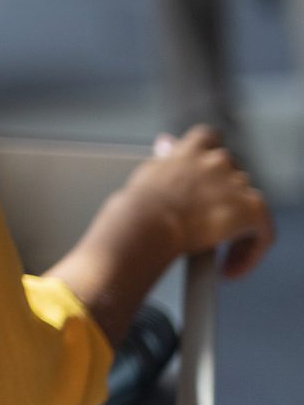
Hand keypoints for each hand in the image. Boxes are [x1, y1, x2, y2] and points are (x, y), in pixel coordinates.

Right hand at [125, 126, 275, 279]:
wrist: (147, 223)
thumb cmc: (140, 204)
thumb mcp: (149, 172)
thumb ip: (166, 158)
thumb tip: (166, 144)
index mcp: (190, 149)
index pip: (209, 138)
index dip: (208, 157)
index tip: (201, 176)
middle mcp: (217, 161)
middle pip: (233, 172)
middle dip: (224, 195)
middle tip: (207, 222)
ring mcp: (235, 184)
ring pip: (249, 202)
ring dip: (237, 224)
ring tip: (217, 251)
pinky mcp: (249, 210)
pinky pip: (263, 231)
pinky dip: (250, 251)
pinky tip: (231, 266)